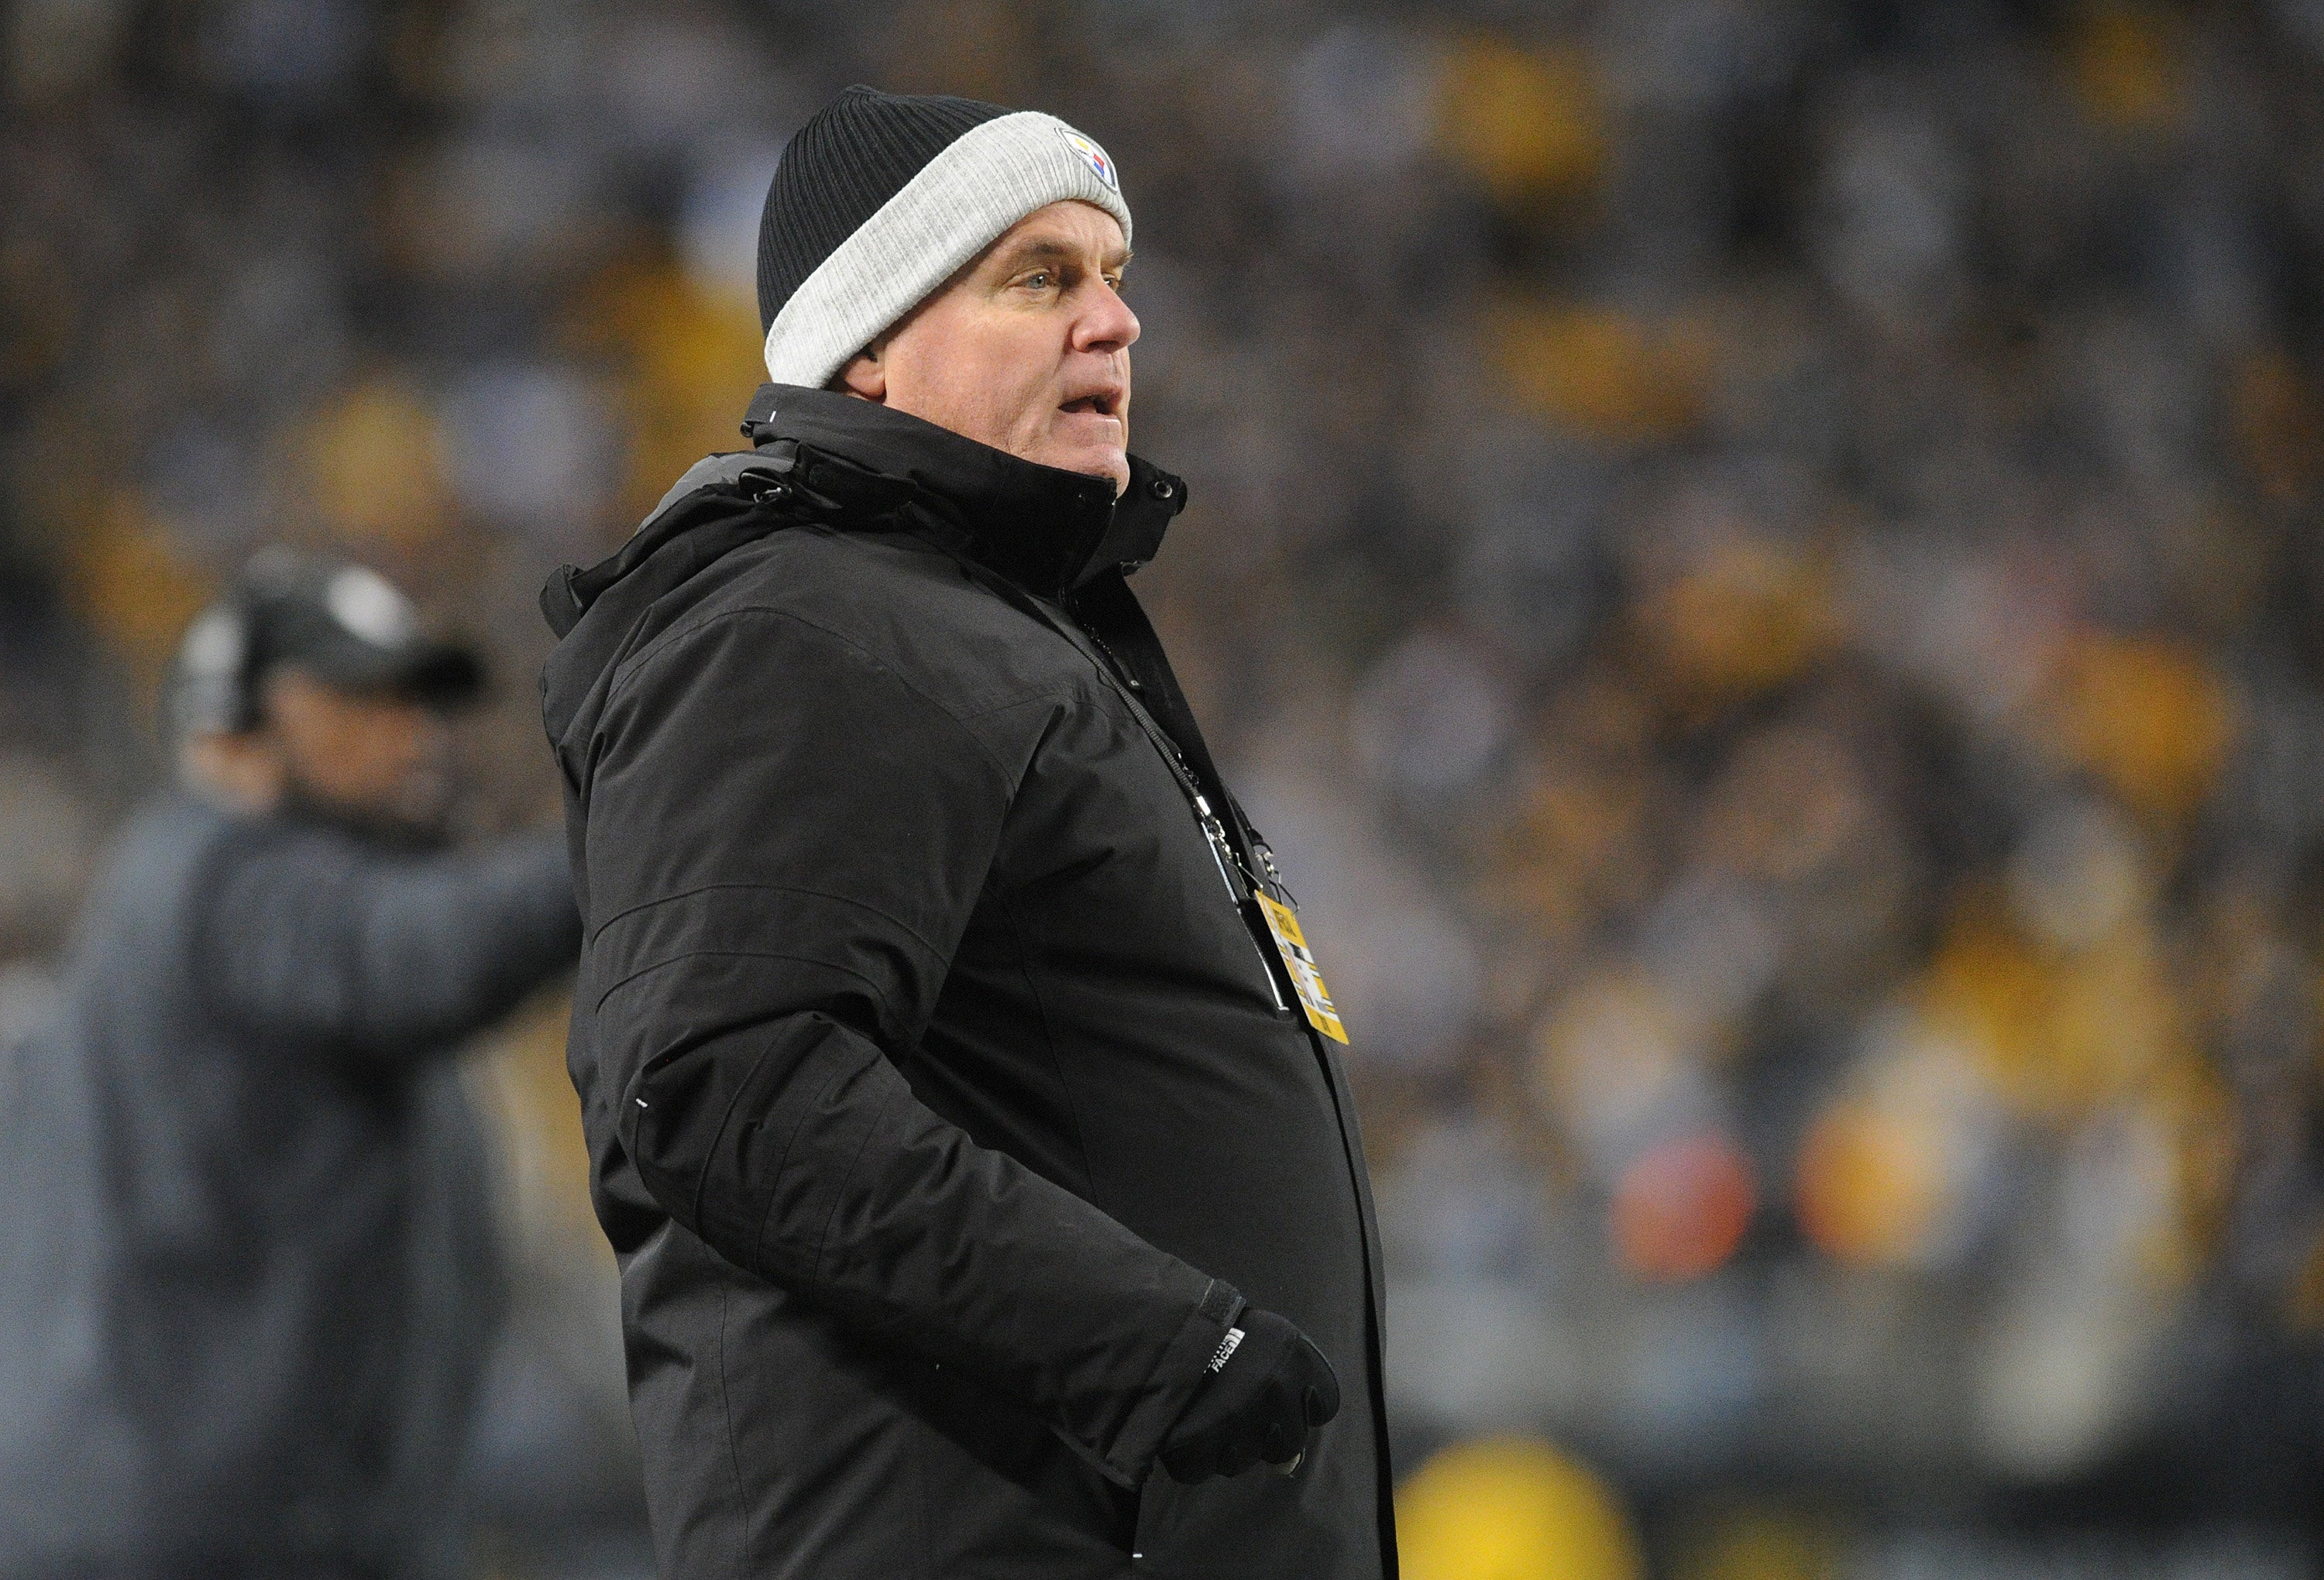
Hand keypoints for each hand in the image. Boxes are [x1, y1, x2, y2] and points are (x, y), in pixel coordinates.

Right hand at [1157, 1307, 1340, 1482]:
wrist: (1152, 1322)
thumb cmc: (1215, 1326)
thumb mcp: (1265, 1338)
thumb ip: (1292, 1386)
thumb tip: (1290, 1463)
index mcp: (1298, 1357)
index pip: (1326, 1404)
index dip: (1301, 1406)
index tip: (1279, 1398)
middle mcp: (1277, 1391)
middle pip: (1287, 1444)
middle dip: (1263, 1434)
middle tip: (1235, 1407)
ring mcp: (1239, 1422)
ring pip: (1243, 1461)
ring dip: (1225, 1445)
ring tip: (1204, 1410)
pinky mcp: (1199, 1446)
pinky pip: (1201, 1469)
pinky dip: (1190, 1455)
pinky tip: (1183, 1423)